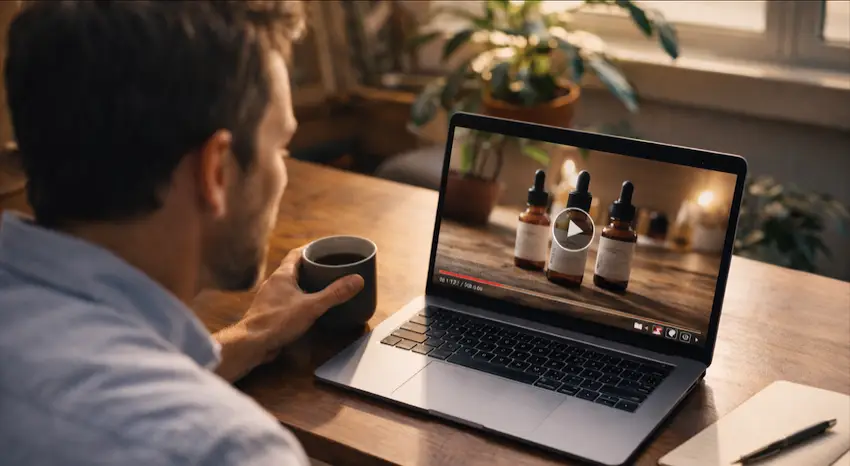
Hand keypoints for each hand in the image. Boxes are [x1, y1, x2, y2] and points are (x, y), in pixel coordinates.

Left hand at [241, 247, 364, 362]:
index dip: (311, 249)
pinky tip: (309, 307)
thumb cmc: (277, 321)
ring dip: (305, 284)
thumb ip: (334, 294)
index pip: (297, 254)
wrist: (251, 344)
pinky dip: (299, 298)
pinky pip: (287, 300)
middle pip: (294, 268)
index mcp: (282, 275)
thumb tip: (358, 279)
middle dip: (312, 267)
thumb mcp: (311, 307)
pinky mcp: (270, 313)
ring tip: (323, 286)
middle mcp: (274, 283)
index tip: (326, 249)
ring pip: (290, 285)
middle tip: (330, 268)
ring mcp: (270, 298)